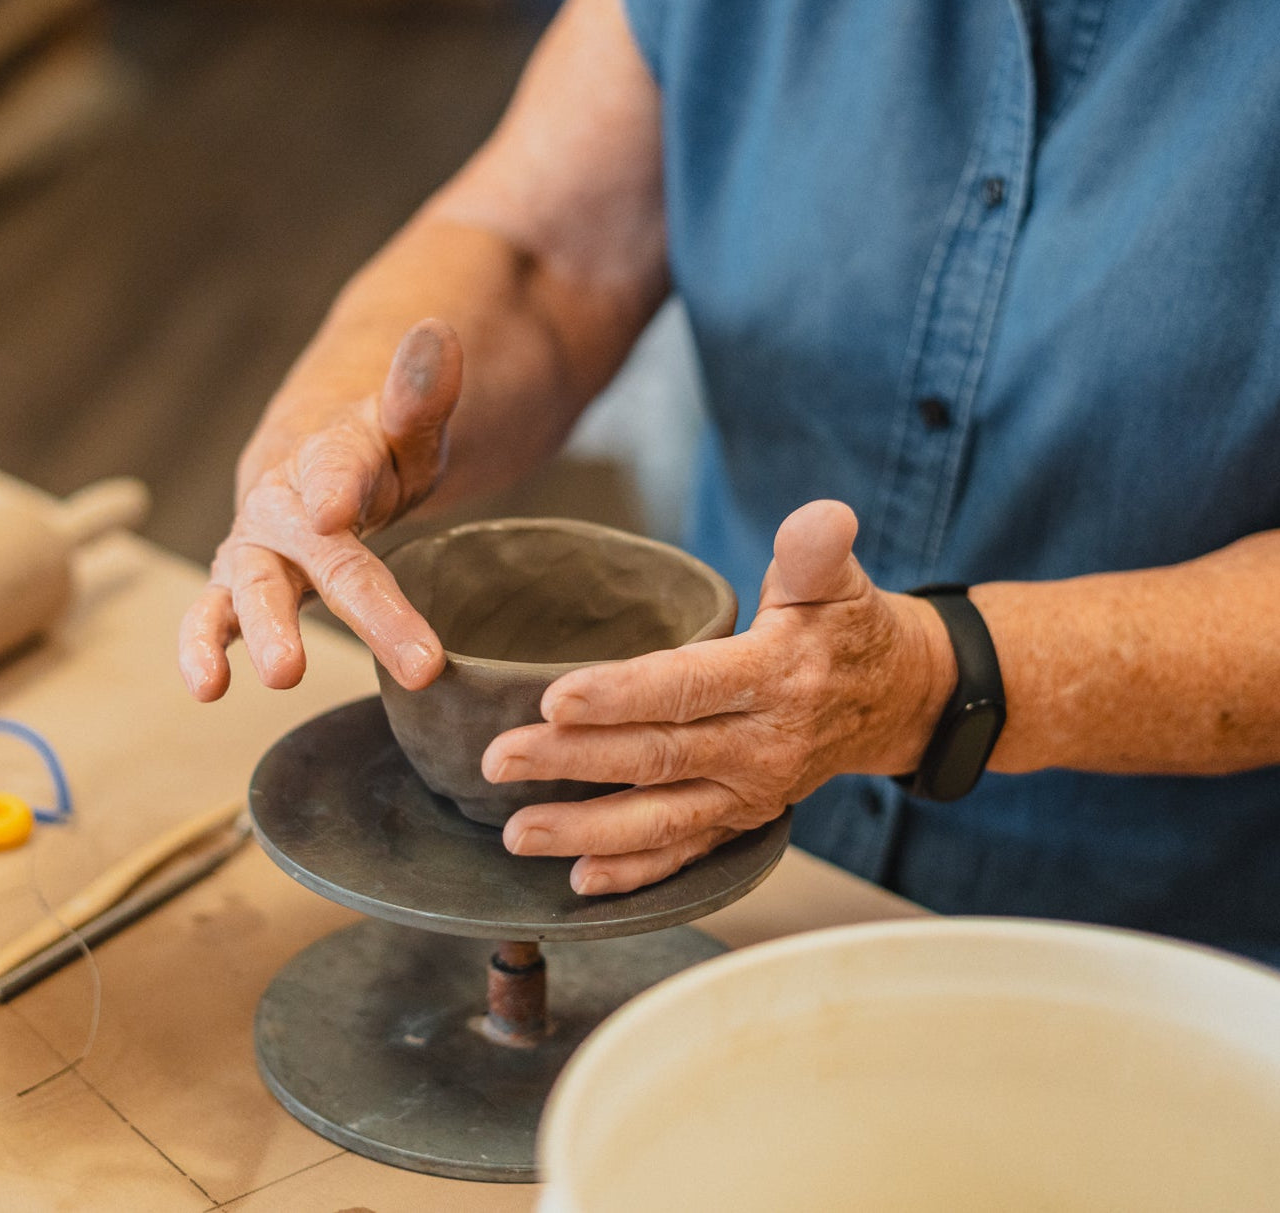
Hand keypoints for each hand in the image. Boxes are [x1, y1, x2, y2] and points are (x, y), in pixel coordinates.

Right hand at [178, 320, 462, 700]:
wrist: (316, 462)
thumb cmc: (375, 448)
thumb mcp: (410, 424)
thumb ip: (419, 394)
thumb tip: (439, 333)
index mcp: (333, 451)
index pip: (337, 464)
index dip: (335, 483)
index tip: (337, 508)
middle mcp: (284, 499)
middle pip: (321, 551)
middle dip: (364, 603)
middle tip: (415, 657)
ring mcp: (257, 545)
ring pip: (254, 585)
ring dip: (265, 627)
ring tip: (284, 673)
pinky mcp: (240, 582)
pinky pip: (212, 612)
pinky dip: (201, 644)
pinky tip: (206, 685)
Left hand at [480, 500, 956, 894]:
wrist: (895, 703)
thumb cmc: (849, 632)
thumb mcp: (836, 583)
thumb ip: (815, 551)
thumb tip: (825, 515)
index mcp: (774, 677)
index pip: (689, 688)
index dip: (622, 695)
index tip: (554, 699)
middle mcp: (760, 745)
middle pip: (656, 756)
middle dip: (573, 762)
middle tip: (500, 760)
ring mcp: (749, 792)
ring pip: (661, 819)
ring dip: (586, 830)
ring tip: (516, 833)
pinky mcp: (741, 820)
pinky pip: (686, 853)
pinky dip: (634, 873)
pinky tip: (580, 881)